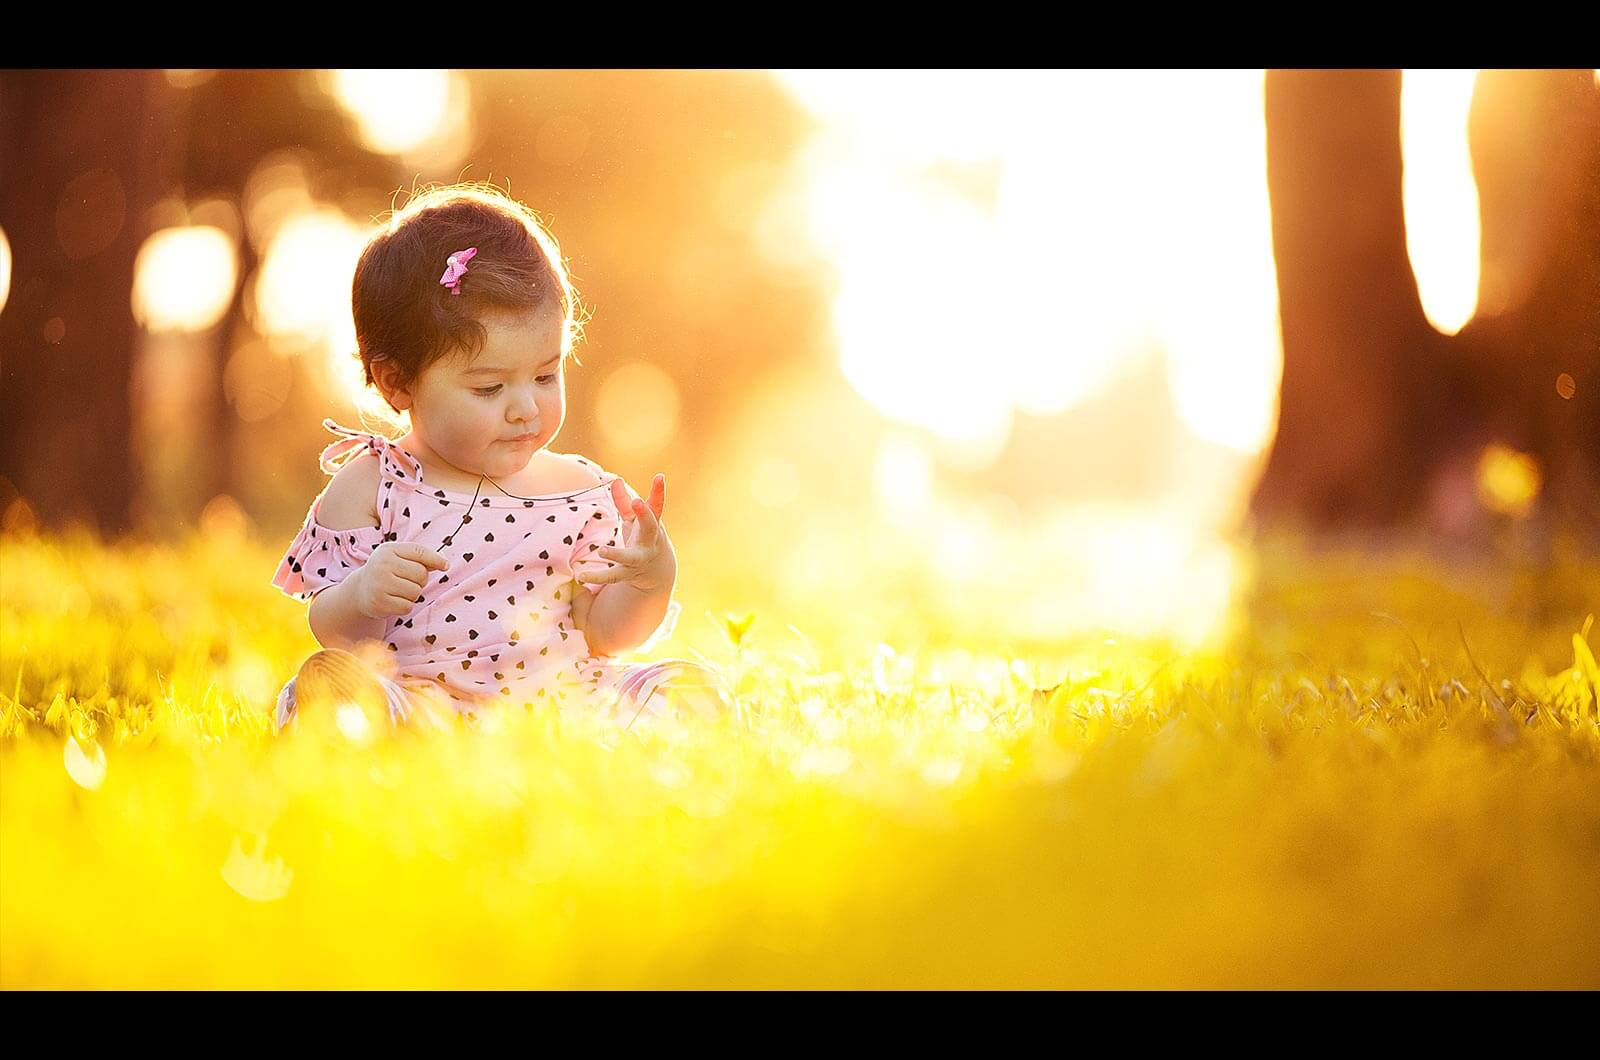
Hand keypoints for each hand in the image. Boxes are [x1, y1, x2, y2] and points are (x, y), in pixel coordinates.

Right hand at [349, 541, 448, 619]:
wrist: (360, 590)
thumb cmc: (386, 571)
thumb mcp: (398, 557)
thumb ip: (420, 557)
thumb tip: (444, 564)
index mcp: (388, 550)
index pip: (419, 552)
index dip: (436, 559)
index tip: (445, 566)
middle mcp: (382, 565)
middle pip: (421, 574)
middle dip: (420, 580)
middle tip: (407, 581)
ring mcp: (379, 584)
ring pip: (415, 592)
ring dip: (412, 594)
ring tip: (399, 591)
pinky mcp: (379, 603)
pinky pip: (407, 606)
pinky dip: (405, 606)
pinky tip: (393, 600)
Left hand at [576, 474, 676, 592]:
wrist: (658, 571)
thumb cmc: (644, 537)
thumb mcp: (636, 519)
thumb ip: (624, 501)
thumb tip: (615, 480)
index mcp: (653, 524)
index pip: (657, 505)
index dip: (658, 491)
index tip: (659, 477)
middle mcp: (649, 541)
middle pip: (650, 528)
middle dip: (645, 515)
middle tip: (637, 501)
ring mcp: (639, 559)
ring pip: (630, 558)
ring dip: (617, 554)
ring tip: (602, 551)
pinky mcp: (627, 573)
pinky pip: (612, 577)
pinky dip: (597, 577)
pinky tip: (581, 576)